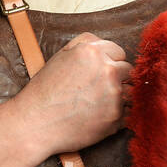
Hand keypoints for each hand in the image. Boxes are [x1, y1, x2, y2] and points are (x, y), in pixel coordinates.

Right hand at [13, 32, 131, 153]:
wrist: (36, 123)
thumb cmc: (44, 91)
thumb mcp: (60, 56)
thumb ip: (84, 44)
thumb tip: (103, 44)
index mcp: (93, 52)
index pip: (119, 52)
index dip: (110, 62)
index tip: (101, 73)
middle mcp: (107, 70)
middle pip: (128, 71)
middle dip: (117, 79)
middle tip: (98, 90)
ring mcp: (114, 94)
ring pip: (129, 92)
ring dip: (119, 97)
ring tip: (96, 104)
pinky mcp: (116, 117)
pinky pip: (127, 113)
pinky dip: (116, 116)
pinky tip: (97, 117)